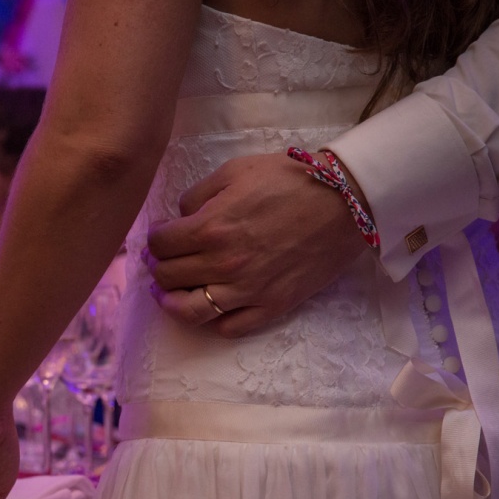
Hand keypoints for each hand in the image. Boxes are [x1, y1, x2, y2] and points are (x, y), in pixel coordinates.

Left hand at [146, 152, 368, 335]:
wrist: (345, 202)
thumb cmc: (291, 180)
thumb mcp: (235, 171)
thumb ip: (198, 195)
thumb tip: (180, 217)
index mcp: (211, 228)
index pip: (159, 244)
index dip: (153, 239)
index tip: (159, 236)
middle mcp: (223, 264)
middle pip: (168, 277)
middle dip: (158, 266)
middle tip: (162, 260)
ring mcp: (247, 290)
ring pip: (190, 311)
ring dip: (171, 302)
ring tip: (168, 294)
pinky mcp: (272, 306)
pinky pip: (230, 327)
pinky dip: (213, 321)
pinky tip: (211, 307)